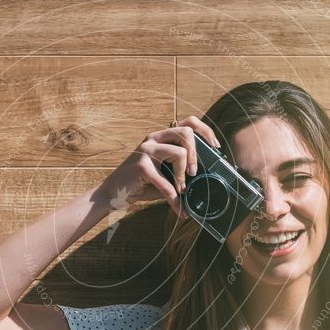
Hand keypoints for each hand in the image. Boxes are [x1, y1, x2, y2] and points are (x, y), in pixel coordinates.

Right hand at [98, 116, 221, 218]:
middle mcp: (154, 138)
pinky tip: (178, 208)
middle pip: (186, 132)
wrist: (114, 193)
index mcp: (162, 137)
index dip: (205, 131)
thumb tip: (206, 178)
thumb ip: (180, 170)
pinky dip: (174, 198)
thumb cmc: (142, 184)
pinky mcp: (141, 165)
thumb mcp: (165, 173)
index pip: (188, 122)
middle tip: (194, 173)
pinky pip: (166, 181)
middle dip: (195, 154)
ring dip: (183, 175)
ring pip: (179, 152)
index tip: (215, 147)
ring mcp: (146, 150)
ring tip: (181, 189)